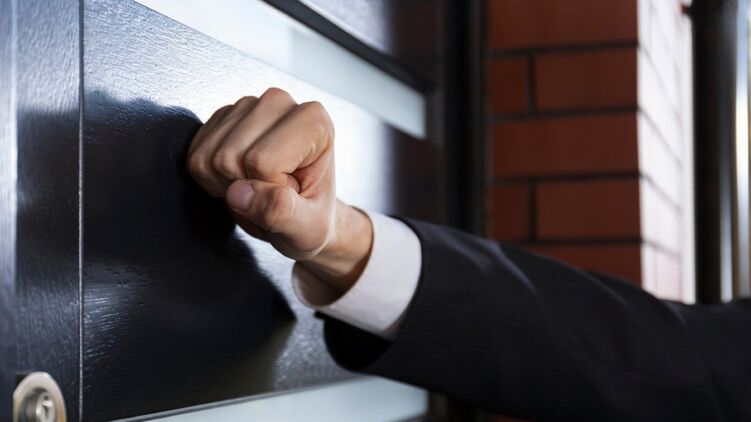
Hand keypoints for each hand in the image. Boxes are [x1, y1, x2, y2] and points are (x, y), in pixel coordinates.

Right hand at [187, 88, 371, 291]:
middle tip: (272, 192)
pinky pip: (195, 156)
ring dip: (227, 185)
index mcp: (314, 122)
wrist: (298, 211)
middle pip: (230, 157)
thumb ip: (282, 212)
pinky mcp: (222, 117)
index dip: (270, 190)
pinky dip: (210, 178)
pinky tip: (239, 178)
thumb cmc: (311, 215)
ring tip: (258, 185)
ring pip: (209, 157)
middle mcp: (280, 103)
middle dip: (246, 188)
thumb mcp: (308, 228)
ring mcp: (247, 106)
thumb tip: (241, 193)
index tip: (291, 191)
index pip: (262, 161)